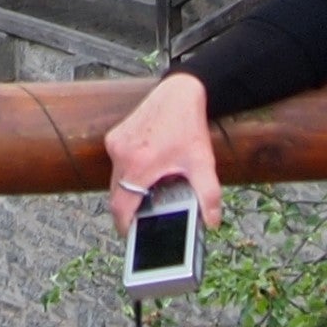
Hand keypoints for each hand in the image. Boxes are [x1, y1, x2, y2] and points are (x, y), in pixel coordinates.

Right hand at [104, 71, 220, 232]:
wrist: (179, 92)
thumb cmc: (188, 125)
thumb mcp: (202, 162)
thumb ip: (209, 195)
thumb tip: (212, 221)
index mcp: (139, 164)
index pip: (120, 207)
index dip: (124, 225)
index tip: (131, 234)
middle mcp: (122, 154)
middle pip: (117, 195)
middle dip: (130, 208)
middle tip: (146, 213)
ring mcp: (115, 143)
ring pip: (115, 179)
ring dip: (129, 189)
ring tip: (150, 189)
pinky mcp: (115, 136)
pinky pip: (116, 163)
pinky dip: (128, 171)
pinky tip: (147, 166)